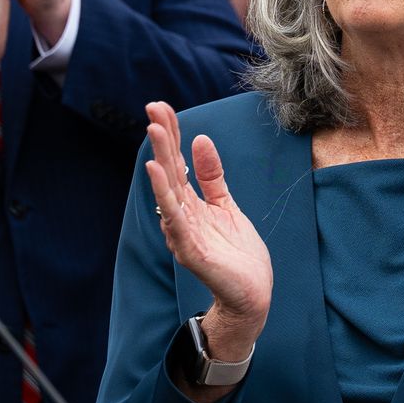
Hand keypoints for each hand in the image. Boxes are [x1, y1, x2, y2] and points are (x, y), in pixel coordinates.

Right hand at [144, 101, 272, 338]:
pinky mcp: (191, 250)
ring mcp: (183, 233)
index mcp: (190, 204)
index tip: (161, 107)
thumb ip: (212, 176)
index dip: (170, 134)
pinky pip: (175, 219)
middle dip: (162, 139)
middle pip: (169, 171)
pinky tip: (158, 173)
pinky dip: (165, 195)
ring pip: (168, 191)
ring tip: (153, 131)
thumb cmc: (237, 254)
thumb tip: (200, 139)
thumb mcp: (226, 205)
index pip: (176, 163)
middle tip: (152, 108)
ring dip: (160, 160)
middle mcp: (181, 216)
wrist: (252, 295)